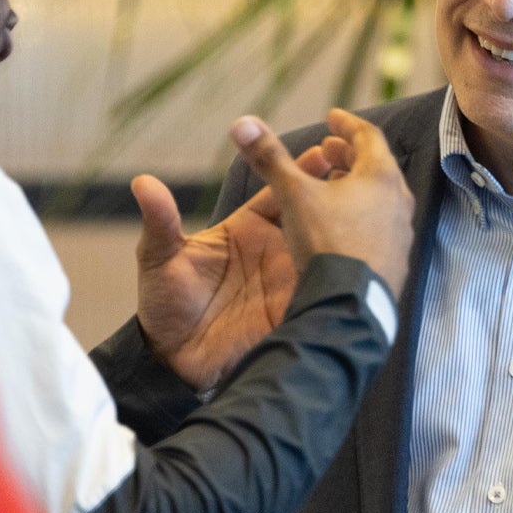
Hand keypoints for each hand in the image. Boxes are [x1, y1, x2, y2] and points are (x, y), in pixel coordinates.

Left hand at [133, 143, 340, 392]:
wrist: (173, 362)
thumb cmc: (163, 306)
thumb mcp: (160, 259)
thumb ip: (160, 221)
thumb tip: (142, 182)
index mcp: (245, 229)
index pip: (278, 192)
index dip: (299, 171)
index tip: (321, 151)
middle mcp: (273, 251)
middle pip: (311, 215)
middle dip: (334, 193)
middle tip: (357, 171)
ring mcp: (288, 280)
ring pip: (324, 249)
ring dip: (345, 231)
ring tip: (370, 209)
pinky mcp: (295, 309)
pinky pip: (324, 289)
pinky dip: (342, 276)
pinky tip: (363, 259)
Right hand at [229, 108, 414, 297]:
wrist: (350, 304)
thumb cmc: (326, 242)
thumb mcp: (293, 195)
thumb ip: (270, 159)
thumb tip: (242, 123)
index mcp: (381, 176)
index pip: (368, 136)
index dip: (346, 124)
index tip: (331, 118)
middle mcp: (399, 201)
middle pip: (376, 167)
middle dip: (349, 155)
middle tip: (328, 150)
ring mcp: (401, 233)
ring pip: (380, 199)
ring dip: (356, 187)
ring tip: (331, 187)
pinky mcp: (396, 260)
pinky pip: (380, 227)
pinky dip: (361, 216)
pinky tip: (341, 228)